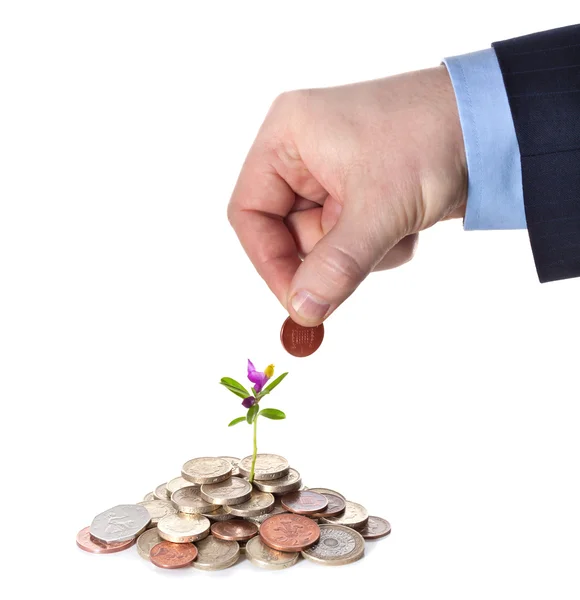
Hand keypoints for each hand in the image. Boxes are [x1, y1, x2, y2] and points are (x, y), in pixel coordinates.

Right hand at [228, 66, 466, 325]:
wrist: (496, 125)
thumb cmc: (431, 139)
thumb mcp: (378, 207)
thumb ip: (336, 265)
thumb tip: (302, 312)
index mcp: (287, 138)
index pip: (249, 212)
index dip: (268, 260)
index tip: (296, 299)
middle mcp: (302, 155)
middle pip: (288, 233)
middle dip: (330, 255)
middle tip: (365, 256)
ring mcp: (331, 176)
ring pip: (322, 244)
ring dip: (360, 253)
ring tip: (396, 229)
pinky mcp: (358, 195)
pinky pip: (349, 241)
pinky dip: (377, 246)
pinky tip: (407, 224)